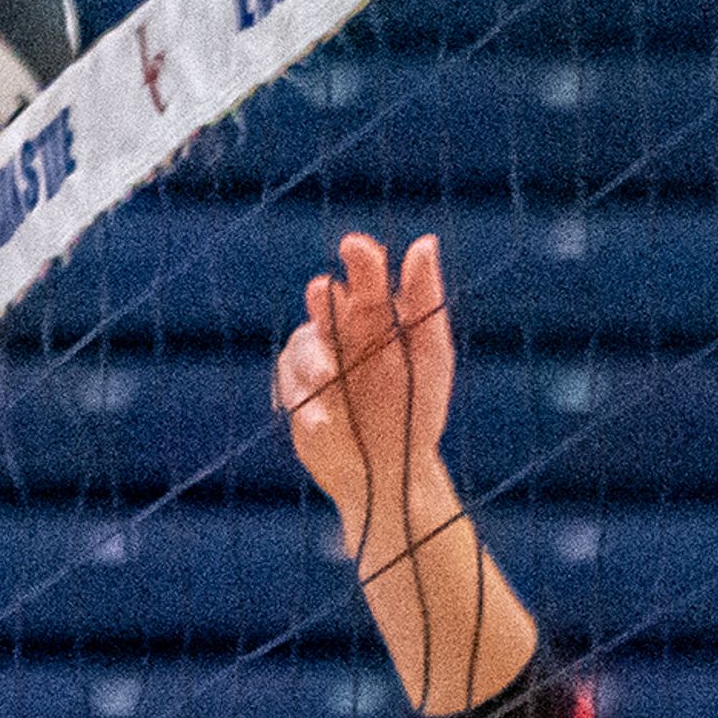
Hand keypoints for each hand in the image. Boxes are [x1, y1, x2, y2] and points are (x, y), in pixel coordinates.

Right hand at [273, 232, 456, 575]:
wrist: (389, 475)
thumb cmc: (417, 413)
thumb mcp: (430, 355)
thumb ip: (424, 302)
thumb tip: (425, 242)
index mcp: (381, 318)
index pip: (367, 277)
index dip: (360, 260)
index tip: (355, 247)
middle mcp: (345, 333)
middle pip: (326, 299)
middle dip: (323, 297)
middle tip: (324, 293)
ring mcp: (319, 362)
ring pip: (303, 341)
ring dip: (313, 357)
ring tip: (329, 380)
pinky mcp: (297, 392)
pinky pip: (288, 381)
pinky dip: (301, 396)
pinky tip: (322, 422)